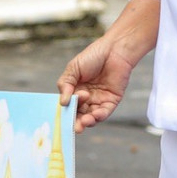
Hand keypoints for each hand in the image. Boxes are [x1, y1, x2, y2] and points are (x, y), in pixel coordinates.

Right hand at [57, 0, 159, 131]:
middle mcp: (86, 98)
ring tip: (84, 122)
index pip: (68, 106)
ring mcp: (99, 100)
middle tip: (74, 127)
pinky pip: (104, 112)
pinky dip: (99, 116)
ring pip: (91, 116)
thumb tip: (62, 103)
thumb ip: (65, 84)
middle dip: (76, 122)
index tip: (62, 118)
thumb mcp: (73, 68)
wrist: (114, 49)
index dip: (65, 113)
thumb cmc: (93, 56)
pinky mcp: (111, 101)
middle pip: (79, 114)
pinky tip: (95, 115)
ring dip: (87, 121)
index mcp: (75, 90)